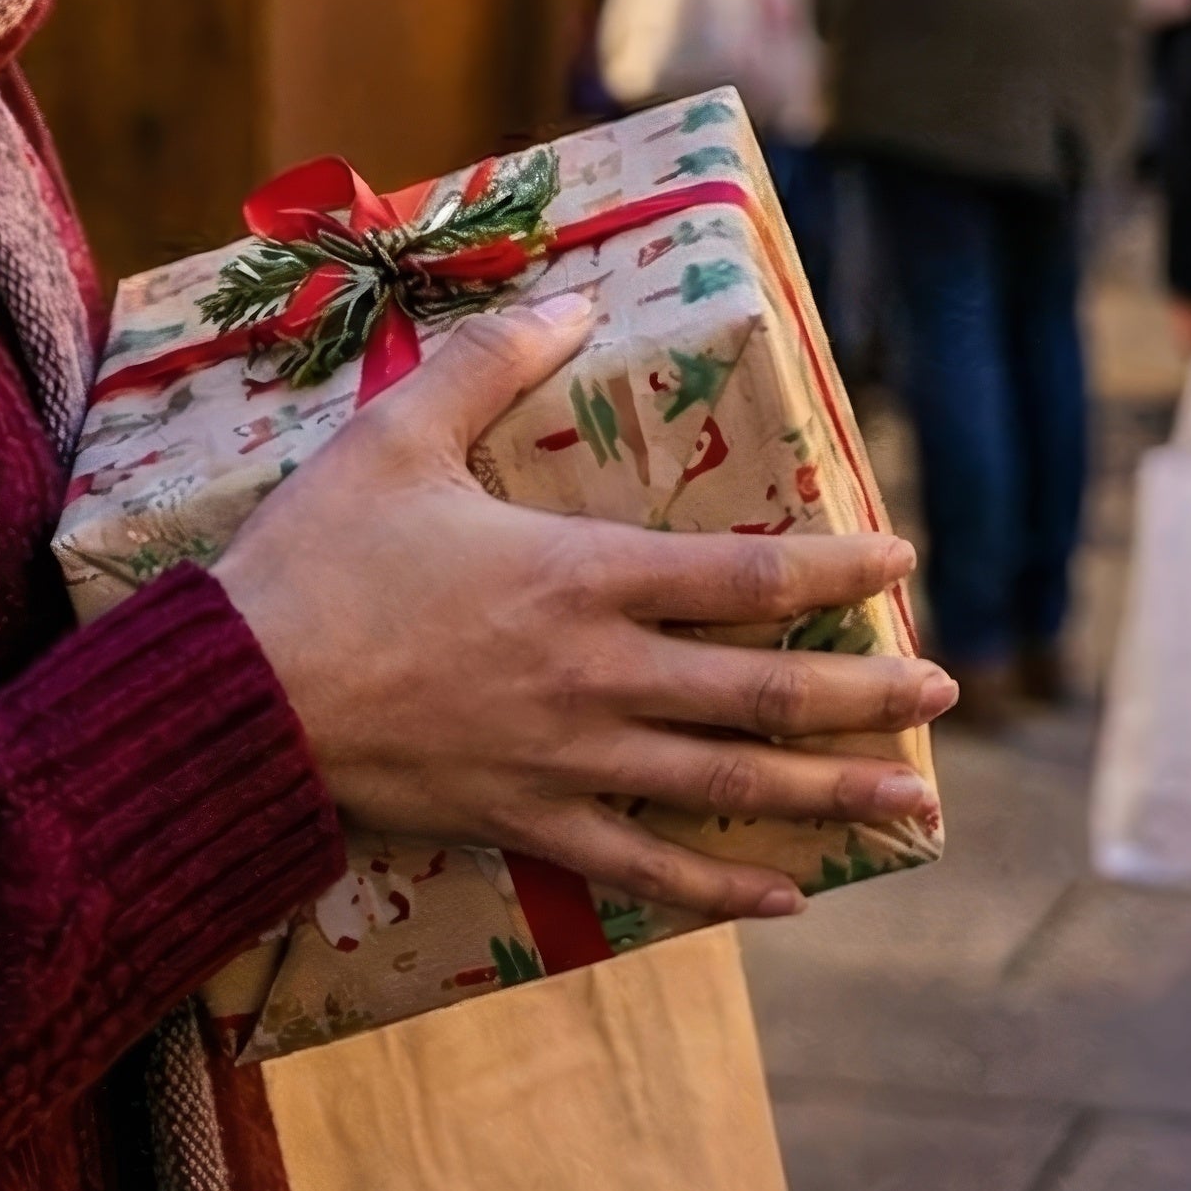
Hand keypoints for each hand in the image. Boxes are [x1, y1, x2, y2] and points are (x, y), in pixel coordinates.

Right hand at [210, 294, 951, 923]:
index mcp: (577, 575)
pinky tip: (783, 891)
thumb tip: (577, 299)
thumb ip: (490, 362)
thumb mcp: (395, 432)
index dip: (832, 569)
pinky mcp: (529, 821)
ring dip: (829, 791)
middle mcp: (597, 676)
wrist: (245, 696)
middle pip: (763, 691)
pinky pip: (649, 868)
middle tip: (944, 691)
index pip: (743, 574)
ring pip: (729, 785)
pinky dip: (725, 886)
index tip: (899, 562)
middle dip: (865, 692)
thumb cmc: (317, 556)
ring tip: (912, 799)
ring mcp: (570, 762)